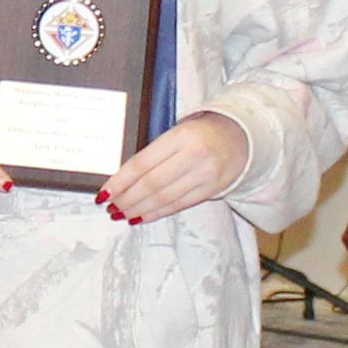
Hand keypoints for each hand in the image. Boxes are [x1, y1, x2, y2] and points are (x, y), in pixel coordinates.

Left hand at [101, 112, 251, 224]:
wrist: (243, 137)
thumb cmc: (202, 132)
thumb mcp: (177, 132)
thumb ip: (154, 152)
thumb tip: (123, 178)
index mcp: (180, 136)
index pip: (141, 163)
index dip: (120, 182)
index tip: (104, 193)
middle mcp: (193, 156)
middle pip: (151, 184)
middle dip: (126, 199)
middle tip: (110, 207)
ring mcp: (205, 175)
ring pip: (164, 198)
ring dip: (138, 209)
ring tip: (121, 214)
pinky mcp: (212, 190)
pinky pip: (179, 205)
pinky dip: (157, 213)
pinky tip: (141, 216)